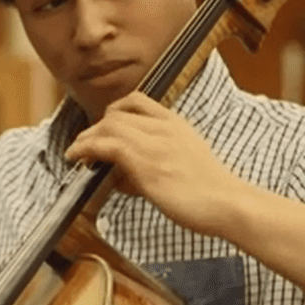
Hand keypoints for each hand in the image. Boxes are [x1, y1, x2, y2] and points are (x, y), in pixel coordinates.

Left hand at [63, 91, 249, 235]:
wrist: (228, 202)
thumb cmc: (212, 191)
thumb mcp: (187, 163)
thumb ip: (159, 161)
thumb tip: (127, 175)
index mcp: (176, 124)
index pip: (137, 101)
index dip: (113, 111)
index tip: (103, 126)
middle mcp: (164, 127)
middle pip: (116, 115)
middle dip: (94, 129)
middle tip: (83, 145)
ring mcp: (154, 143)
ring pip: (107, 127)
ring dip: (85, 139)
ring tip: (75, 152)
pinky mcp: (145, 163)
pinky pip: (106, 146)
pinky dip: (85, 149)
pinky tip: (76, 158)